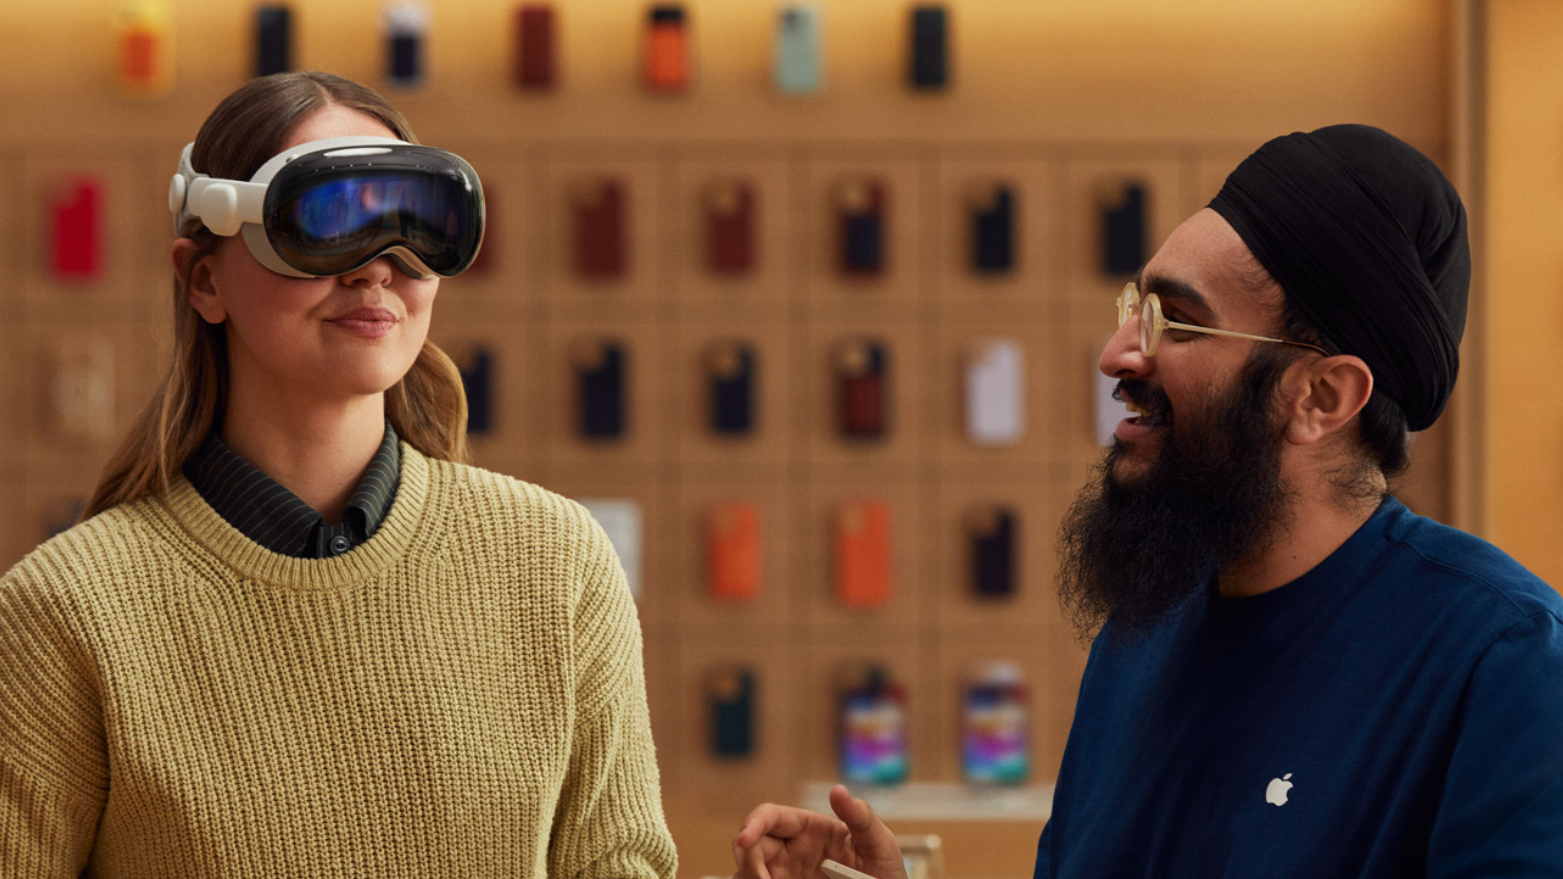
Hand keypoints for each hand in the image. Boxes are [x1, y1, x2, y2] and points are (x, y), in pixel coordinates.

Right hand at [732, 785, 907, 878]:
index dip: (752, 824)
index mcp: (809, 828)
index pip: (770, 817)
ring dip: (747, 875)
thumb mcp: (880, 843)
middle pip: (750, 844)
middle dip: (747, 858)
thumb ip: (860, 817)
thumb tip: (838, 790)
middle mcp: (791, 850)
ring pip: (747, 870)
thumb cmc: (886, 872)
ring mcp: (785, 874)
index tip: (745, 841)